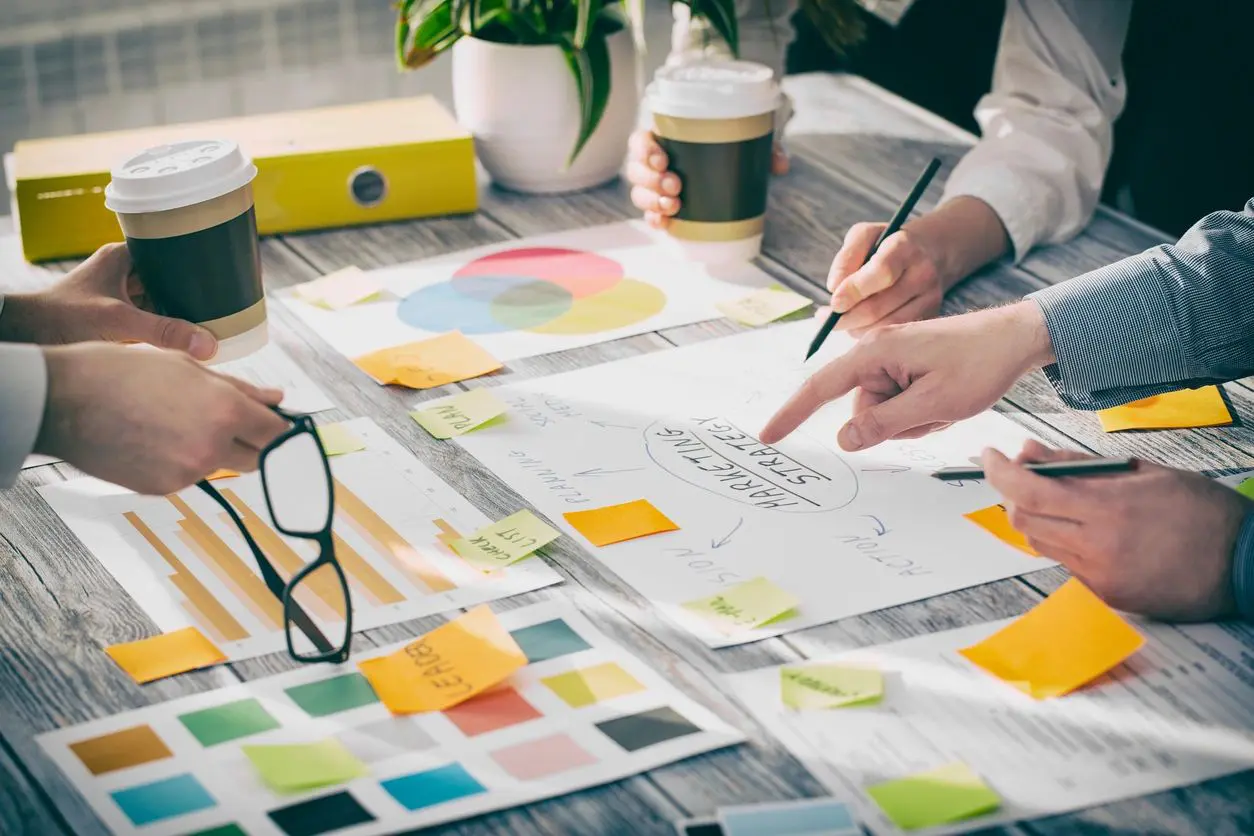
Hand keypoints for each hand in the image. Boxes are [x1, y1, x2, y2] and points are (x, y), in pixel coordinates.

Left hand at [0, 243, 216, 359]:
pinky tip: (190, 335)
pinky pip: (154, 319)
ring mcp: (121, 296)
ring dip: (183, 309)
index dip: (195, 259)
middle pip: (171, 277)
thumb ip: (164, 333)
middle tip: (228, 299)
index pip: (170, 250)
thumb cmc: (60, 318)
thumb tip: (210, 345)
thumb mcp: (117, 322)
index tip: (222, 270)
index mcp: (124, 258)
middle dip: (195, 289)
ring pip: (164, 299)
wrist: (24, 336)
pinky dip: (170, 326)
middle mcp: (124, 273)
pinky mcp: (119, 318)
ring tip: (217, 317)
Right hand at [36, 343, 287, 494]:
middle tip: (231, 423)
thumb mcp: (187, 367)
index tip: (277, 426)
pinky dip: (181, 461)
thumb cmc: (122, 372)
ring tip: (174, 422)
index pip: (278, 433)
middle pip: (258, 458)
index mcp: (225, 410)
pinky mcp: (164, 488)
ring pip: (220, 466)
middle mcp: (213, 446)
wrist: (63, 401)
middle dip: (253, 443)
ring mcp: (188, 472)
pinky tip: (154, 439)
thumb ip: (239, 388)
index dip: (280, 429)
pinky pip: (189, 476)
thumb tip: (277, 399)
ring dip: (213, 450)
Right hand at [628, 129, 788, 228]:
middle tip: (676, 186)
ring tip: (674, 206)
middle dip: (651, 181)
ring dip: (652, 201)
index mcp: (667, 137)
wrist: (736, 159)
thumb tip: (782, 165)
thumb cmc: (734, 142)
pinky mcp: (665, 206)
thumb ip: (766, 146)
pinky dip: (654, 219)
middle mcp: (657, 161)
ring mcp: (658, 185)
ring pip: (640, 193)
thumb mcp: (750, 138)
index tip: (662, 159)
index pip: (640, 140)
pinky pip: (650, 214)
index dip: (644, 150)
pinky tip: (662, 223)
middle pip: (637, 170)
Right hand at [759, 300, 1054, 449]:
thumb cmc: (979, 363)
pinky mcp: (906, 365)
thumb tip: (843, 439)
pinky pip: (899, 403)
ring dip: (913, 418)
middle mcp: (877, 351)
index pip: (821, 388)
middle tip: (936, 410)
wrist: (1017, 338)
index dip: (792, 414)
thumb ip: (883, 424)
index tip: (768, 436)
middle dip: (895, 421)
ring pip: (883, 411)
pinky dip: (921, 411)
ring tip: (946, 403)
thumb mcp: (933, 404)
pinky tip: (946, 398)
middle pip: (862, 409)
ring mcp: (892, 359)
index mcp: (875, 352)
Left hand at [827, 223, 943, 335]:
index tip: (833, 302)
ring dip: (855, 328)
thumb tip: (834, 288)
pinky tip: (860, 323)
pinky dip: (870, 334)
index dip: (854, 290)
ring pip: (884, 326)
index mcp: (904, 247)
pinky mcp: (930, 316)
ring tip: (842, 318)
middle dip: (845, 317)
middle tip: (824, 318)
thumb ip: (846, 257)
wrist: (928, 252)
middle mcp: (922, 274)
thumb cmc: (886, 245)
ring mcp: (930, 298)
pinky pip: (894, 335)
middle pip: (878, 307)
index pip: (881, 272)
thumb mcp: (863, 236)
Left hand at [984, 440, 1249, 620]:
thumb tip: (1031, 453)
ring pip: (1038, 542)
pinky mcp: (1105, 595)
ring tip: (1060, 499)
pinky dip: (1063, 541)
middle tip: (1023, 474)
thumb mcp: (1142, 471)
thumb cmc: (1202, 511)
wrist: (1244, 563)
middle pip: (1022, 519)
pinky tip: (1088, 529)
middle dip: (1013, 493)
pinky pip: (1064, 563)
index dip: (998, 472)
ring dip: (1036, 517)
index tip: (988, 456)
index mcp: (1109, 507)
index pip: (1028, 490)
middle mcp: (1098, 545)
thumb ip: (1079, 465)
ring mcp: (1099, 575)